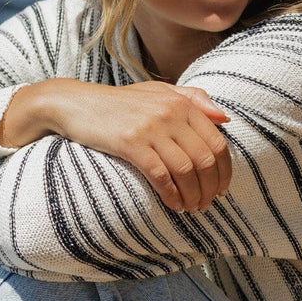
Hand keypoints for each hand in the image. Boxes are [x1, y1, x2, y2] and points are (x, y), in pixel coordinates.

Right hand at [0, 79, 231, 211]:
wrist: (76, 103)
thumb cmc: (119, 102)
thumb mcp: (157, 92)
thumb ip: (193, 99)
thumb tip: (225, 119)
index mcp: (181, 103)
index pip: (217, 142)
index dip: (224, 171)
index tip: (222, 189)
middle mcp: (170, 113)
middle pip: (205, 159)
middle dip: (211, 188)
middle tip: (207, 204)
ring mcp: (150, 128)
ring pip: (186, 170)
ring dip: (193, 195)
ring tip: (192, 208)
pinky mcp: (130, 143)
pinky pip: (161, 175)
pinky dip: (171, 195)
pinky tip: (173, 205)